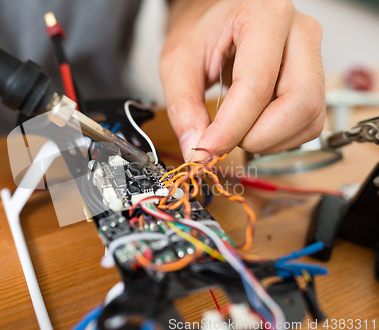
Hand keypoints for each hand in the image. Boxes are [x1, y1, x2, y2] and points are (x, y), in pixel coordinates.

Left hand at [160, 0, 324, 160]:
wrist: (216, 18)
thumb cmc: (201, 30)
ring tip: (235, 129)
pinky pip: (309, 123)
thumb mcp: (177, 62)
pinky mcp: (314, 79)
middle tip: (223, 140)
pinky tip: (253, 126)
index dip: (231, 128)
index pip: (257, 85)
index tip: (206, 151)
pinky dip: (279, 138)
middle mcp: (299, 32)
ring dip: (269, 140)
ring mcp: (313, 55)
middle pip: (300, 103)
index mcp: (264, 16)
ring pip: (309, 117)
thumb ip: (183, 106)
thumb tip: (196, 149)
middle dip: (258, 136)